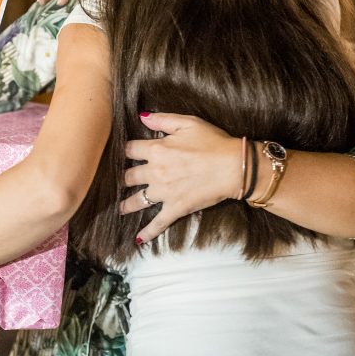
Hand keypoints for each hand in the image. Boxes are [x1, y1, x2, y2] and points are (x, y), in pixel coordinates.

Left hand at [119, 112, 242, 242]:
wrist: (233, 166)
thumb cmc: (213, 142)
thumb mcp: (188, 123)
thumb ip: (162, 120)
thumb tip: (142, 116)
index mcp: (157, 150)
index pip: (130, 150)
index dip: (126, 151)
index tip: (124, 154)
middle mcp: (155, 172)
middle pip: (130, 176)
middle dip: (124, 178)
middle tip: (121, 181)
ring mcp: (164, 192)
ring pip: (138, 200)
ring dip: (127, 204)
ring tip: (121, 209)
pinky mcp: (176, 208)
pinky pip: (157, 222)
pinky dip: (148, 232)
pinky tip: (139, 238)